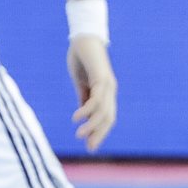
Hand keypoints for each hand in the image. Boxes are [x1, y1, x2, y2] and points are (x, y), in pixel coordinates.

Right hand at [66, 36, 118, 150]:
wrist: (83, 38)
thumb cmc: (82, 59)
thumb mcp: (81, 82)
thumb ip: (83, 97)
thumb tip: (83, 114)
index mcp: (105, 93)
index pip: (107, 117)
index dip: (100, 132)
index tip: (90, 146)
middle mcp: (110, 90)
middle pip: (109, 118)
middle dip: (99, 134)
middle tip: (89, 148)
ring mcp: (107, 84)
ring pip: (103, 111)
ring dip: (92, 125)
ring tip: (80, 135)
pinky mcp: (101, 77)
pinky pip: (96, 98)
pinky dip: (87, 110)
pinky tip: (76, 118)